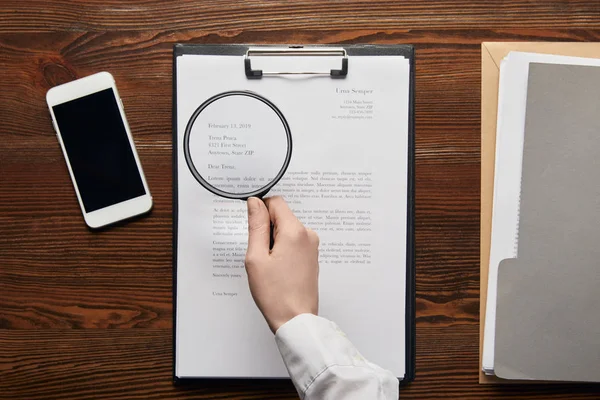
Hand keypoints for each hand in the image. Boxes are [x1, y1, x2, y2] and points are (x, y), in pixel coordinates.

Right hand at [245, 196, 319, 332]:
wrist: (296, 319)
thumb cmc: (275, 294)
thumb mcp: (256, 257)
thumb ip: (256, 225)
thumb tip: (255, 203)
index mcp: (294, 231)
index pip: (275, 202)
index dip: (260, 211)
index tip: (254, 228)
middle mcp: (308, 235)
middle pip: (281, 216)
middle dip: (267, 230)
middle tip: (261, 255)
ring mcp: (312, 246)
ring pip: (287, 230)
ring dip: (274, 242)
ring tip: (271, 265)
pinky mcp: (312, 256)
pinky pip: (293, 242)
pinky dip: (283, 250)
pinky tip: (278, 270)